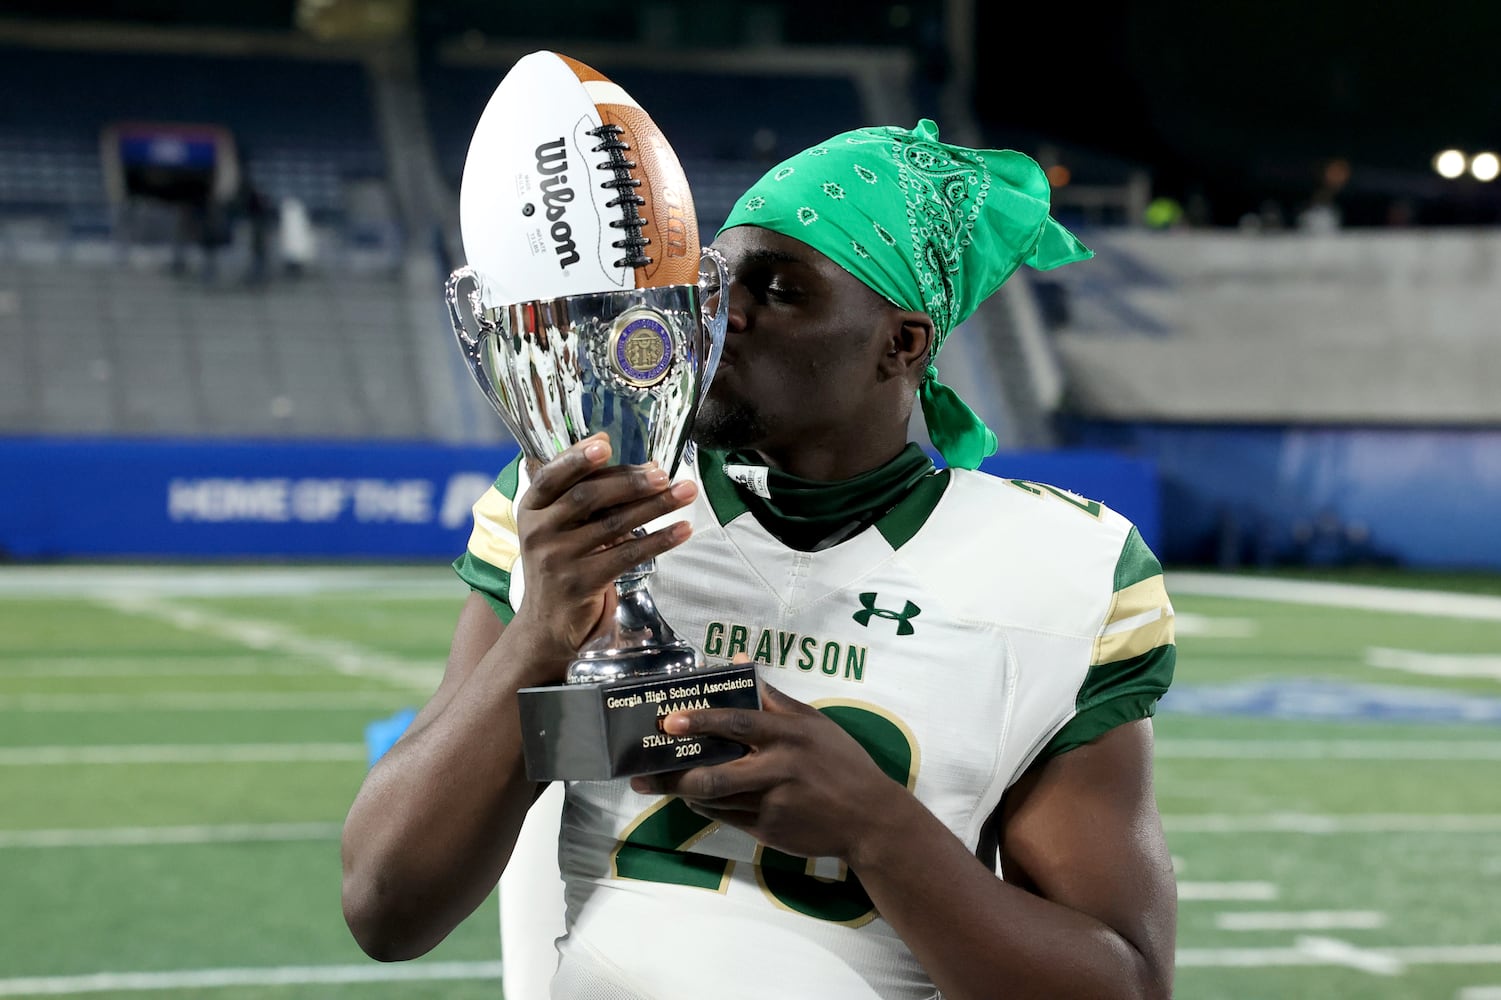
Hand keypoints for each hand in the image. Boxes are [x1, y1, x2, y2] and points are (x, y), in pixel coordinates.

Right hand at [512, 433, 696, 662]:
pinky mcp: (581, 583)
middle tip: (663, 474)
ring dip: (655, 506)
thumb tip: (636, 460)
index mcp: (531, 509)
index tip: (604, 444)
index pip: (552, 476)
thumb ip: (588, 493)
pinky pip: (627, 555)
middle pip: (588, 497)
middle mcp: (539, 532)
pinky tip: (682, 529)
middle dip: (630, 482)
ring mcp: (558, 559)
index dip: (576, 458)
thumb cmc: (564, 563)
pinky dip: (659, 540)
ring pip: (614, 524)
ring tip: (686, 492)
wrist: (547, 624)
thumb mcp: (561, 526)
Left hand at [630, 671, 912, 863]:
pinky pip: (726, 818)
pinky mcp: (769, 831)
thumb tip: (739, 660)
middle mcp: (779, 768)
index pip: (738, 724)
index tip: (669, 721)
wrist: (869, 818)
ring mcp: (772, 804)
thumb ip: (773, 697)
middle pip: (715, 774)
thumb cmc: (840, 762)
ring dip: (683, 792)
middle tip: (644, 771)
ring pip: (715, 800)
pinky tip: (695, 798)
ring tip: (656, 783)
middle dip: (674, 775)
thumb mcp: (813, 723)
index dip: (701, 721)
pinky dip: (706, 807)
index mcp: (789, 735)